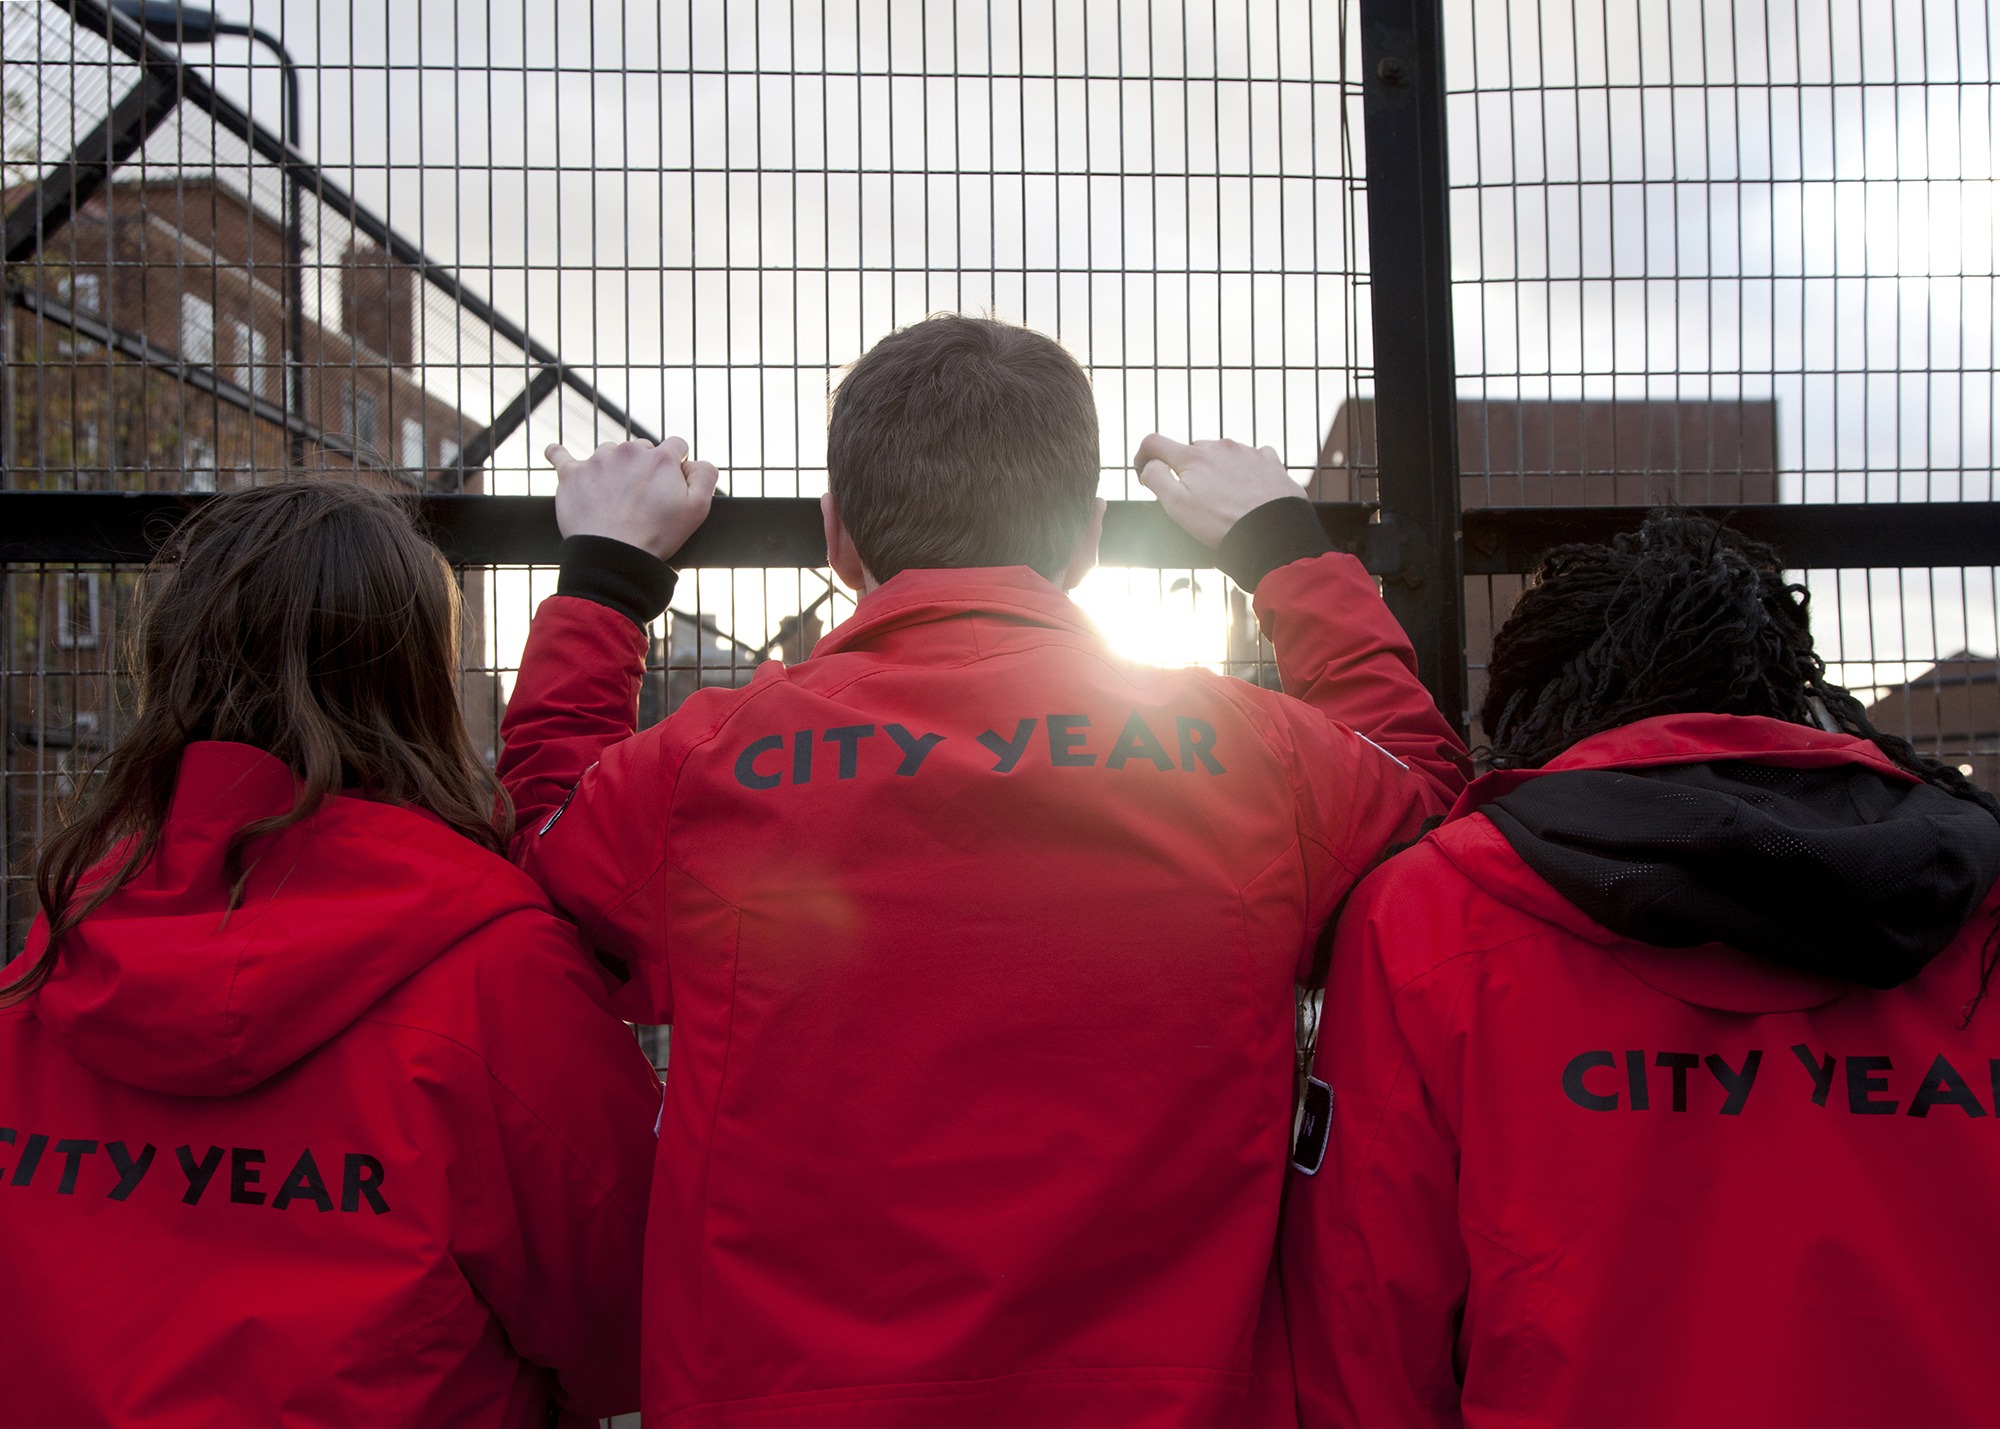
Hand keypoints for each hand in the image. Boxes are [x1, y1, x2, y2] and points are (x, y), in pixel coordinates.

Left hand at [546, 436, 719, 561]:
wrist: (612, 555)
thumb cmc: (656, 536)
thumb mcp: (698, 509)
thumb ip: (705, 476)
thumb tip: (696, 461)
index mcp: (660, 457)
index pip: (676, 445)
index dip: (677, 464)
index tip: (671, 484)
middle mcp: (628, 451)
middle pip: (642, 448)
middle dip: (644, 467)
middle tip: (642, 498)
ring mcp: (597, 460)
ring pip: (610, 453)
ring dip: (613, 468)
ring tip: (613, 496)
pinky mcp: (571, 474)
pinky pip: (560, 456)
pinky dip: (559, 455)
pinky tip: (556, 453)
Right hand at [1134, 435, 1304, 547]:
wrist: (1273, 532)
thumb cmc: (1222, 523)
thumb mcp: (1177, 505)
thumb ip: (1156, 478)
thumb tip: (1149, 464)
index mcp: (1193, 456)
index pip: (1154, 442)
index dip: (1143, 456)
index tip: (1145, 472)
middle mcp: (1219, 446)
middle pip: (1190, 450)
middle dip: (1186, 469)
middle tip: (1193, 498)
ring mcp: (1246, 451)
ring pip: (1221, 454)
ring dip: (1216, 470)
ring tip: (1224, 500)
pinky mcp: (1269, 461)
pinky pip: (1250, 458)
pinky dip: (1244, 470)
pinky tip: (1247, 490)